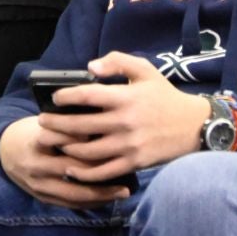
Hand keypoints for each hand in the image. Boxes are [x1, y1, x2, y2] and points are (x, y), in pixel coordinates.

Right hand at [0, 115, 129, 209]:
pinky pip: (69, 204)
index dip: (83, 140)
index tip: (106, 137)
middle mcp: (36, 164)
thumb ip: (66, 126)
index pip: (61, 140)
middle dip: (100, 171)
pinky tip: (107, 200)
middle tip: (126, 169)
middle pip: (72, 170)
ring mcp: (38, 184)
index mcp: (36, 140)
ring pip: (73, 193)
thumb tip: (100, 124)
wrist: (5, 151)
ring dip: (100, 194)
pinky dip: (89, 203)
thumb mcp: (44, 122)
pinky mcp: (41, 197)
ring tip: (123, 191)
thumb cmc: (33, 131)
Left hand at [36, 52, 209, 180]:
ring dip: (66, 148)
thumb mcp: (145, 70)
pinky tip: (71, 168)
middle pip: (81, 126)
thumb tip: (90, 68)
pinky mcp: (134, 163)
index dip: (65, 97)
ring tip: (54, 142)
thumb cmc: (165, 96)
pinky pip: (103, 172)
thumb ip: (117, 62)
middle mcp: (125, 122)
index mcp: (126, 97)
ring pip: (88, 151)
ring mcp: (129, 145)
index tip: (53, 98)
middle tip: (42, 122)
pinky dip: (84, 173)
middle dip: (56, 124)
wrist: (194, 126)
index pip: (87, 96)